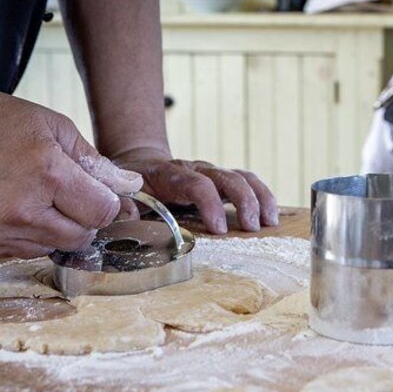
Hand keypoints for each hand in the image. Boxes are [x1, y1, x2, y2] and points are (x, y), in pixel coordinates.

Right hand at [0, 83, 142, 257]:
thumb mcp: (53, 126)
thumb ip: (95, 161)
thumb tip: (130, 187)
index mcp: (48, 172)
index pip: (102, 212)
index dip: (106, 204)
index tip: (97, 194)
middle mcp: (22, 208)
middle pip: (82, 237)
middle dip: (84, 219)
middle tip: (66, 196)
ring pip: (54, 248)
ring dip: (56, 229)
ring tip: (35, 199)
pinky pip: (23, 252)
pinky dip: (28, 236)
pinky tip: (12, 209)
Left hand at [112, 148, 278, 233]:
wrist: (140, 161)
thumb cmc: (132, 184)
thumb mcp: (121, 191)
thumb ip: (124, 203)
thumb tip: (128, 216)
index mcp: (171, 175)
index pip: (197, 184)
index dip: (211, 204)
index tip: (219, 229)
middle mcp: (196, 170)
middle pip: (227, 177)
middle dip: (244, 201)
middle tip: (252, 228)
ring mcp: (211, 173)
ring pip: (243, 177)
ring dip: (260, 198)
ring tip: (270, 222)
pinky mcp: (221, 180)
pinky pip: (247, 182)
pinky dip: (262, 197)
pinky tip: (270, 217)